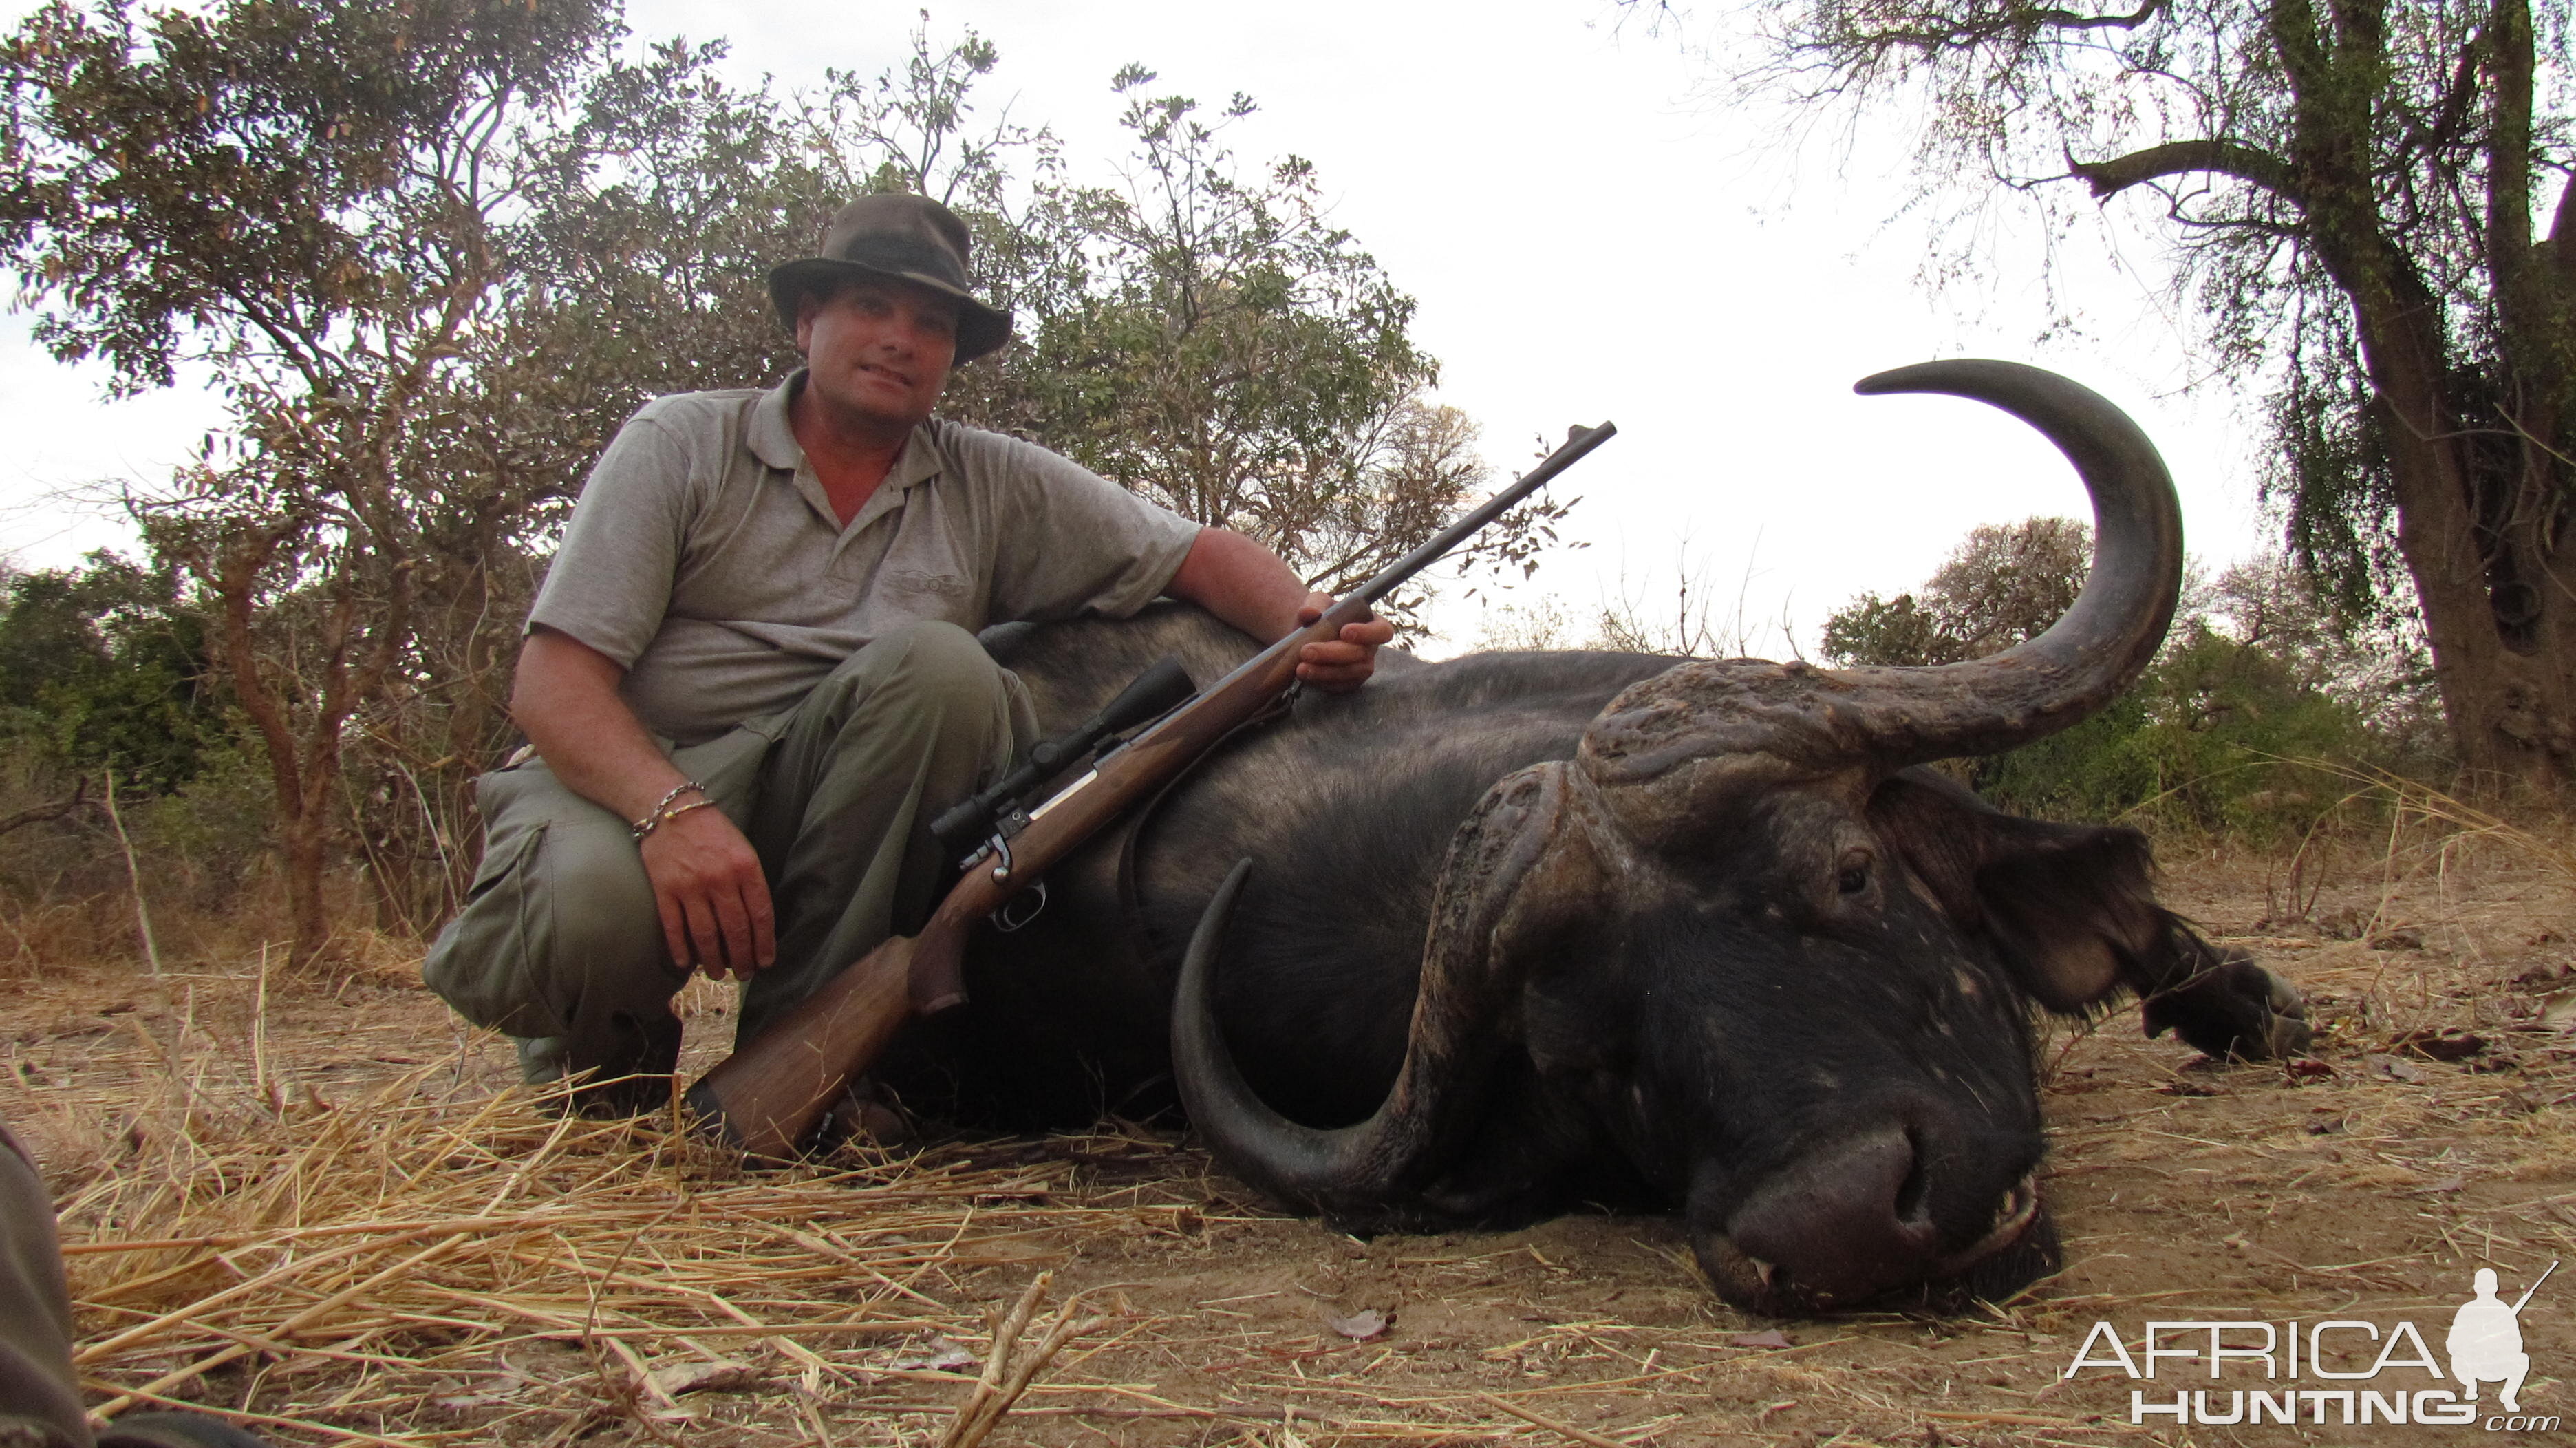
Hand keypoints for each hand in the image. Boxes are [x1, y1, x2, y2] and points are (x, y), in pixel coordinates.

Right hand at [638, 801, 775, 978]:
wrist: (670, 810)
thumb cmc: (712, 830)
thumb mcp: (743, 848)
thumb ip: (750, 881)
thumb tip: (756, 922)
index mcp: (745, 867)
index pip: (761, 914)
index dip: (765, 943)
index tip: (766, 962)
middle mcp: (720, 879)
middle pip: (736, 929)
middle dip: (742, 958)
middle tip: (744, 975)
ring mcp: (690, 886)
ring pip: (706, 934)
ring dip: (714, 960)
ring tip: (719, 974)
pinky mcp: (665, 889)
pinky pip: (674, 927)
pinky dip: (680, 949)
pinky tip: (686, 964)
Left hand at [1292, 592, 1393, 692]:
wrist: (1308, 634)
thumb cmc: (1321, 614)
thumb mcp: (1317, 602)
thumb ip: (1314, 604)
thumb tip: (1308, 613)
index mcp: (1373, 624)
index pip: (1382, 631)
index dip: (1367, 633)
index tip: (1344, 632)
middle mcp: (1371, 648)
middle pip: (1361, 654)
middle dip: (1332, 654)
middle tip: (1306, 651)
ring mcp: (1362, 668)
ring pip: (1350, 673)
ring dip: (1324, 671)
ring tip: (1301, 668)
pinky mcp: (1349, 683)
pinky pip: (1339, 686)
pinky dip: (1321, 681)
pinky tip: (1305, 675)